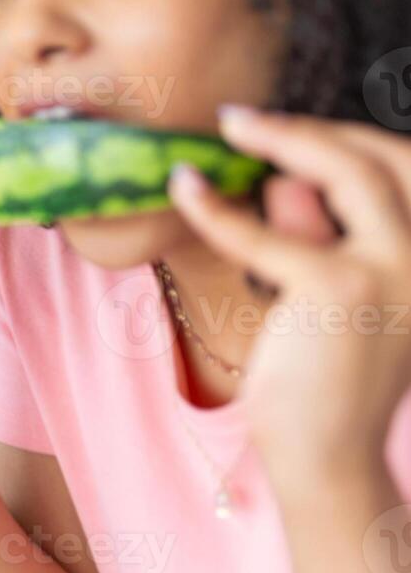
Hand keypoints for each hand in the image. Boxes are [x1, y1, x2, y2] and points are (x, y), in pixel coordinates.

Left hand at [170, 106, 410, 479]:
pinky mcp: (339, 291)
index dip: (351, 138)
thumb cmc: (323, 373)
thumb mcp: (334, 289)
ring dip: (284, 138)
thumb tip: (287, 176)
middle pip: (388, 160)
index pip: (408, 171)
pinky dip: (217, 205)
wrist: (326, 453)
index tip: (290, 126)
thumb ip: (323, 233)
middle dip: (318, 127)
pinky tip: (184, 187)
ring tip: (228, 128)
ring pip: (348, 173)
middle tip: (245, 119)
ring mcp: (396, 272)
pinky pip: (265, 232)